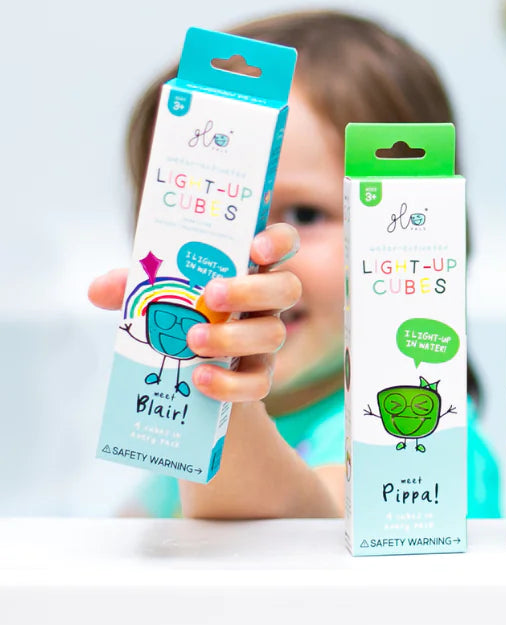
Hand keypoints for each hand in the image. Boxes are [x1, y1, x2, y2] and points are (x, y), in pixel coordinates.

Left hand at [88, 224, 301, 403]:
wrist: (186, 380)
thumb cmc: (179, 319)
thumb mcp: (155, 297)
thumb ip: (133, 287)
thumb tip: (99, 290)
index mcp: (249, 271)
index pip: (283, 244)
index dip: (278, 241)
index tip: (255, 248)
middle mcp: (265, 304)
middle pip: (287, 288)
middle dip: (251, 290)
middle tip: (212, 295)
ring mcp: (265, 341)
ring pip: (274, 334)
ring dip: (233, 336)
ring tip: (192, 340)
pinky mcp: (258, 379)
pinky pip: (258, 383)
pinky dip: (229, 382)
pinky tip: (200, 377)